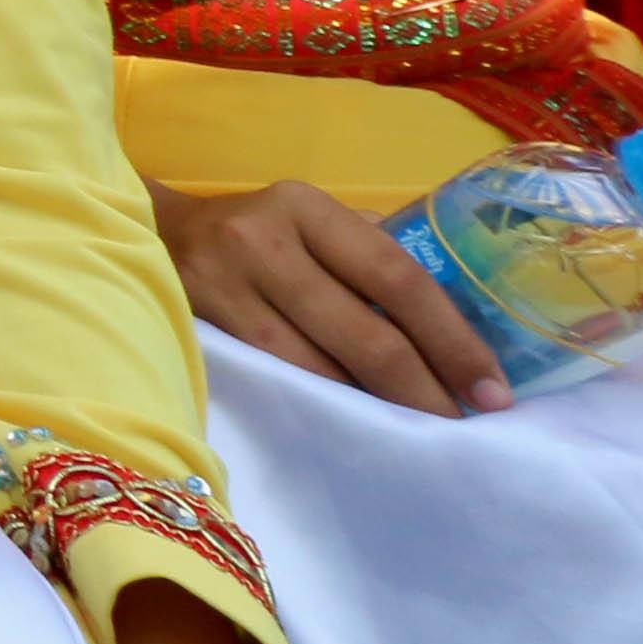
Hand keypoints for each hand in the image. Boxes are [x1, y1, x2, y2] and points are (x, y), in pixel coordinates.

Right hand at [152, 177, 508, 414]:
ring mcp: (224, 284)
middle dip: (424, 387)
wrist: (151, 234)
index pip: (396, 277)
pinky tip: (356, 426)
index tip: (490, 388)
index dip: (450, 338)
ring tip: (420, 435)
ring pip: (318, 367)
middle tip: (465, 426)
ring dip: (377, 408)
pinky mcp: (200, 327)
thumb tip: (457, 328)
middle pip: (363, 331)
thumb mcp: (311, 225)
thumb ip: (369, 258)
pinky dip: (326, 405)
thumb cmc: (258, 234)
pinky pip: (277, 378)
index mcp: (308, 208)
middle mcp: (264, 239)